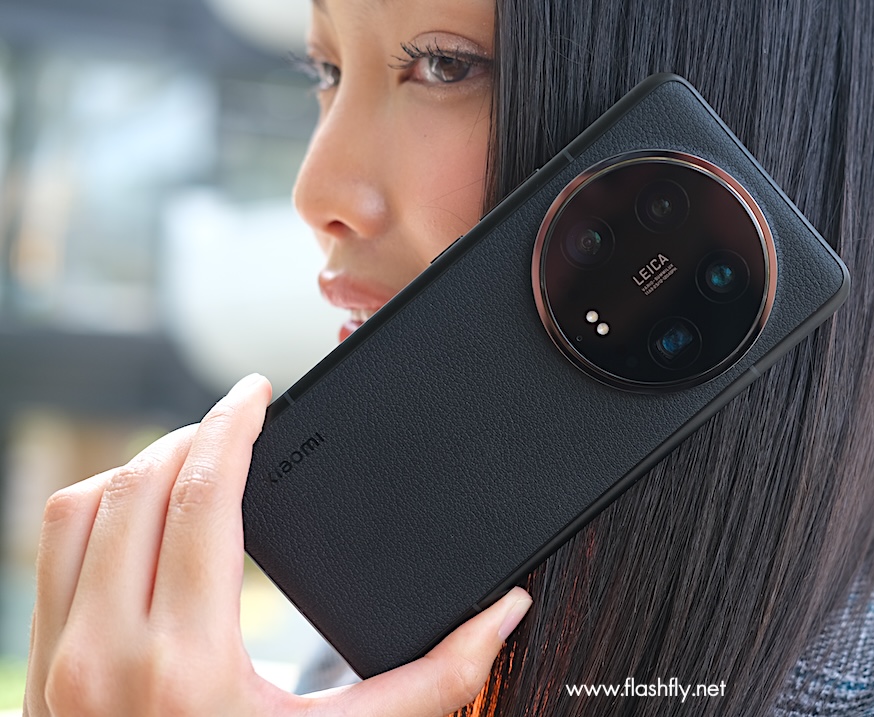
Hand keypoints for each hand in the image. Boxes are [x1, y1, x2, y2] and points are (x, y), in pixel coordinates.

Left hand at [23, 374, 531, 716]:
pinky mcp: (38, 669)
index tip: (257, 392)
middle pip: (135, 485)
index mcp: (190, 664)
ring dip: (136, 466)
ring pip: (76, 506)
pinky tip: (143, 516)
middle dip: (191, 435)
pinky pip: (50, 550)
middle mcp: (107, 652)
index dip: (231, 425)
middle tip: (238, 423)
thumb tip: (504, 614)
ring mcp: (60, 661)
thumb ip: (434, 681)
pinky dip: (96, 509)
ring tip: (192, 461)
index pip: (200, 497)